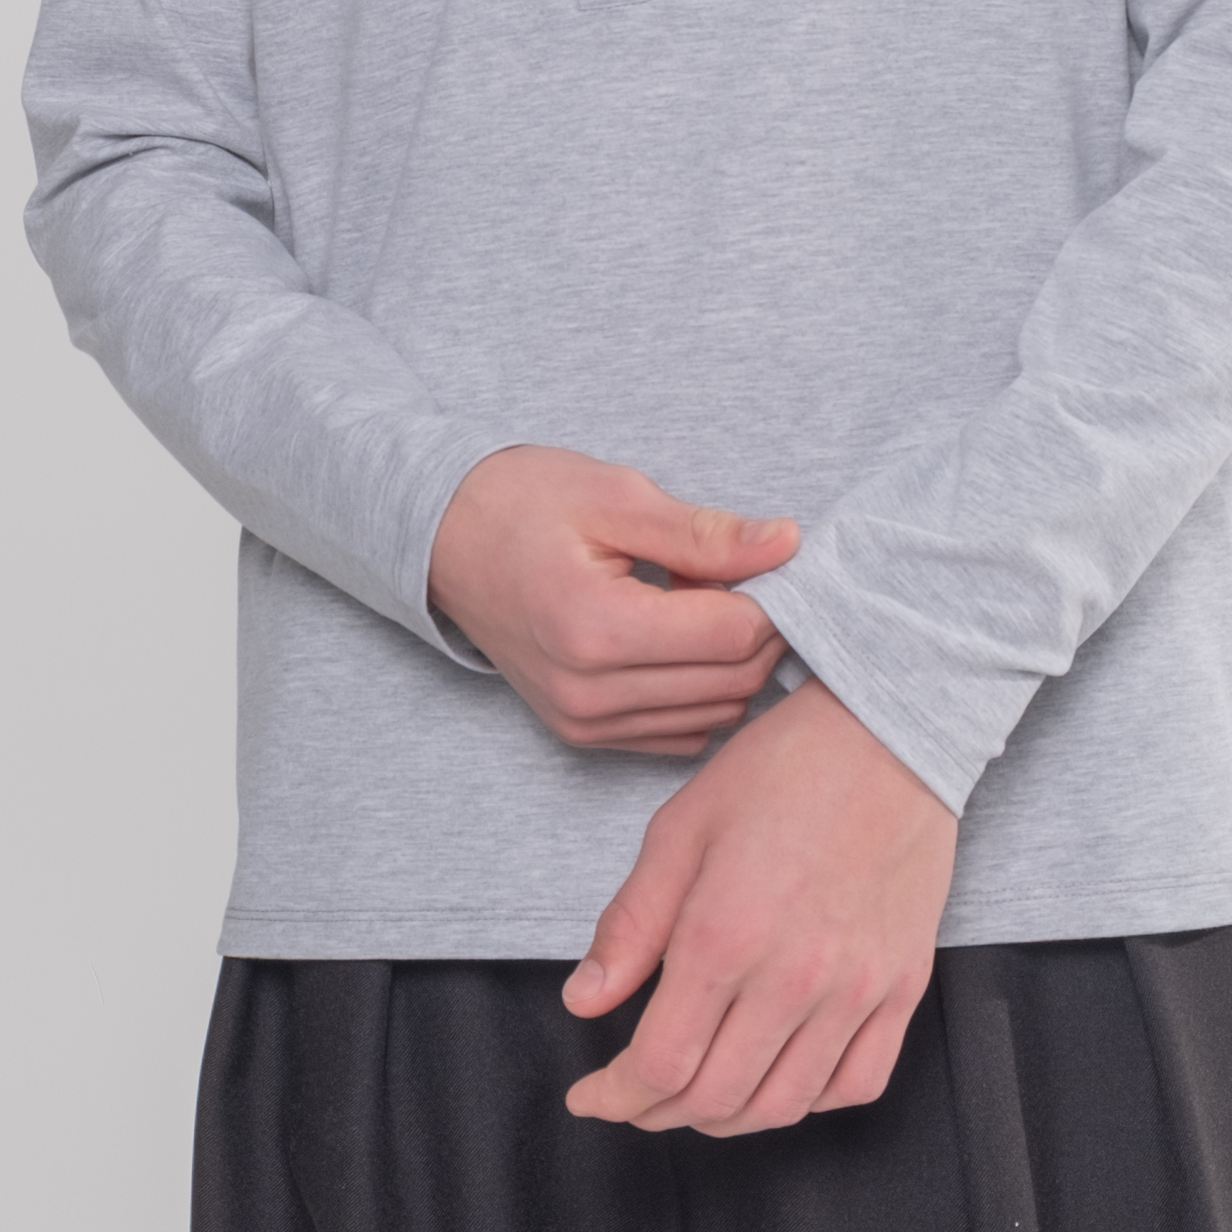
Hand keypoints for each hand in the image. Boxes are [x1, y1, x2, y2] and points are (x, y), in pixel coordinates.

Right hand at [428, 445, 797, 754]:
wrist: (444, 538)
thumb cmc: (522, 503)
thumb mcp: (616, 496)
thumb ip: (704, 533)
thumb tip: (787, 544)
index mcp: (597, 628)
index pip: (734, 635)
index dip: (772, 593)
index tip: (770, 556)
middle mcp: (590, 694)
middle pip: (733, 681)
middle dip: (759, 627)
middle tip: (742, 573)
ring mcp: (584, 723)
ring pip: (716, 713)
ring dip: (731, 661)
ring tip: (701, 599)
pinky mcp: (583, 735)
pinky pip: (681, 732)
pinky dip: (701, 690)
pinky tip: (681, 638)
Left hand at [561, 673, 956, 1133]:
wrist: (889, 735)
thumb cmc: (780, 769)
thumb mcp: (680, 828)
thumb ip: (630, 924)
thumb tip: (583, 1001)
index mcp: (725, 936)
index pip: (659, 1065)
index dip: (614, 1097)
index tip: (590, 1096)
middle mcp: (793, 978)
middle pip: (715, 1100)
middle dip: (658, 1113)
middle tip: (633, 1097)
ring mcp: (856, 990)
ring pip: (784, 1107)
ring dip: (728, 1118)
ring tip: (696, 1095)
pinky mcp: (902, 987)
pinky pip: (856, 1084)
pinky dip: (809, 1101)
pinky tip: (778, 1076)